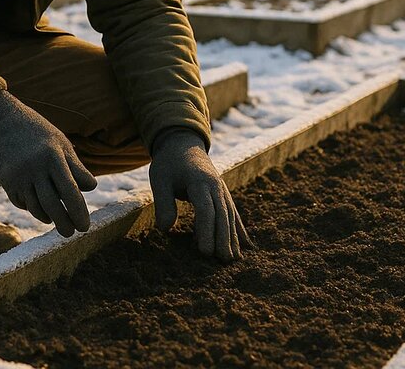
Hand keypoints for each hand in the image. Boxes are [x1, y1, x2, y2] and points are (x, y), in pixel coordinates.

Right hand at [0, 90, 96, 236]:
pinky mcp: (7, 182)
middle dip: (64, 224)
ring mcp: (19, 176)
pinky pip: (23, 203)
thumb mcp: (59, 142)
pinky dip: (33, 208)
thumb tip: (91, 188)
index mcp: (53, 156)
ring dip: (49, 218)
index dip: (78, 212)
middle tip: (72, 234)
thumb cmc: (36, 131)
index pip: (70, 191)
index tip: (85, 227)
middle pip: (53, 206)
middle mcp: (35, 168)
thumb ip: (75, 166)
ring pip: (36, 208)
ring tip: (58, 222)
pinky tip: (40, 208)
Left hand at [149, 128, 252, 260]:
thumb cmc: (169, 163)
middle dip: (224, 239)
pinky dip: (238, 229)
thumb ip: (163, 203)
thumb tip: (165, 230)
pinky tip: (244, 245)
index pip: (206, 209)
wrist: (183, 143)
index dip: (207, 231)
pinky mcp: (223, 194)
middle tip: (224, 261)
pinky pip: (233, 213)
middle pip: (222, 215)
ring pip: (230, 216)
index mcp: (199, 182)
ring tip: (234, 259)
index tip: (206, 252)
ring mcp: (222, 190)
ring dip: (233, 237)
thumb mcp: (159, 179)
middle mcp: (215, 186)